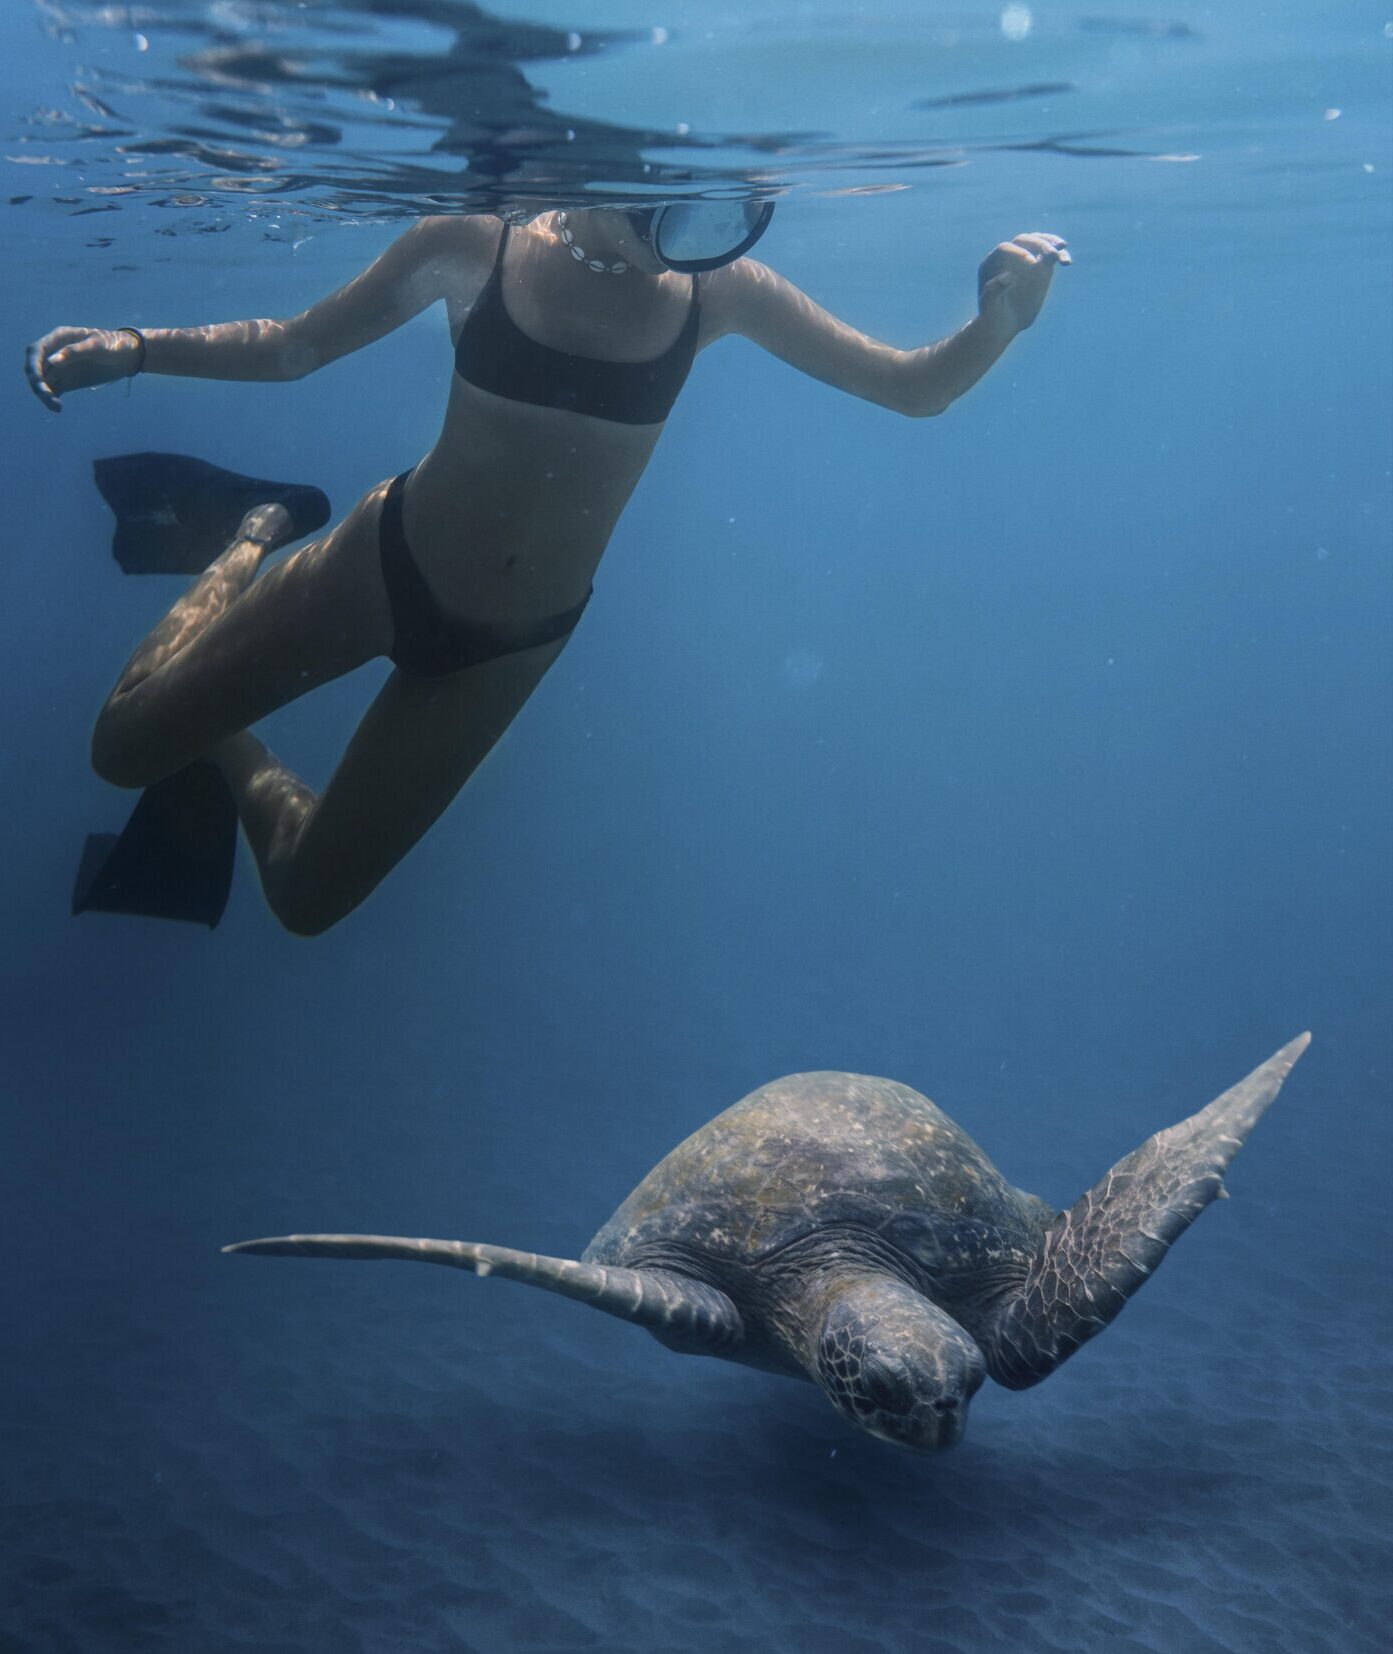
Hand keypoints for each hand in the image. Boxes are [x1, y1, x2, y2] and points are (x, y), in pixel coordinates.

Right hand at [24, 326, 143, 411]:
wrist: (129, 356)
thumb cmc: (114, 344)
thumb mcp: (96, 346)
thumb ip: (74, 352)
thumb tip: (51, 362)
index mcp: (59, 338)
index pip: (36, 351)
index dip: (33, 365)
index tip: (37, 379)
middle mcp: (55, 353)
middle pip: (36, 368)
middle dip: (37, 382)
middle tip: (47, 395)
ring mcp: (60, 368)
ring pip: (43, 382)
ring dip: (44, 394)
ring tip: (56, 406)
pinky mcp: (67, 381)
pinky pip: (53, 391)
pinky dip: (51, 400)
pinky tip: (58, 408)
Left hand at [977, 233, 1069, 335]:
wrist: (1004, 323)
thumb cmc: (993, 316)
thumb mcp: (990, 306)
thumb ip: (993, 291)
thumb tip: (1007, 276)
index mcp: (991, 263)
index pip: (1005, 249)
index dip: (1018, 252)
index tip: (1030, 263)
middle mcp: (1008, 256)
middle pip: (1023, 240)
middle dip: (1038, 244)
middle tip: (1051, 255)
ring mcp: (1025, 258)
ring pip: (1038, 241)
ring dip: (1051, 243)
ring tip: (1062, 247)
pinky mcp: (1040, 265)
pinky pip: (1051, 255)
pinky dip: (1060, 255)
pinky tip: (1066, 262)